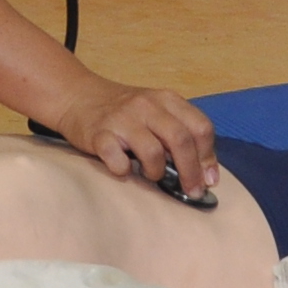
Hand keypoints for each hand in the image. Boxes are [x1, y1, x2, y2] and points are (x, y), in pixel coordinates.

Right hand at [37, 76, 220, 197]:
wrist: (79, 96)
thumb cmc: (125, 112)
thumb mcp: (157, 112)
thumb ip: (181, 133)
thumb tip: (206, 174)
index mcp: (167, 100)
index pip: (200, 127)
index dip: (208, 157)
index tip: (208, 179)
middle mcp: (147, 106)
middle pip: (181, 140)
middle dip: (191, 172)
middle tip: (191, 191)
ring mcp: (122, 119)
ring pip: (152, 151)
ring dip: (157, 171)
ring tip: (152, 175)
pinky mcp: (99, 134)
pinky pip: (116, 159)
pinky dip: (123, 170)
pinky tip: (124, 170)